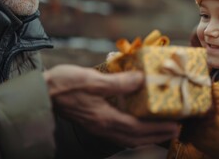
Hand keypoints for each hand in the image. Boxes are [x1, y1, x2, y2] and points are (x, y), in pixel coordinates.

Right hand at [43, 65, 178, 146]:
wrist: (42, 93)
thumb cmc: (65, 84)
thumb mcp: (93, 80)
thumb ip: (118, 82)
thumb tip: (142, 79)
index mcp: (105, 118)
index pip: (138, 128)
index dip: (158, 128)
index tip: (175, 125)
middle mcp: (103, 127)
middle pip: (136, 138)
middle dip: (157, 135)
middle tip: (175, 130)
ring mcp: (98, 127)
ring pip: (128, 138)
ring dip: (147, 136)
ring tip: (161, 130)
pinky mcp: (94, 122)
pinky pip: (119, 134)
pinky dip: (133, 133)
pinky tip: (137, 126)